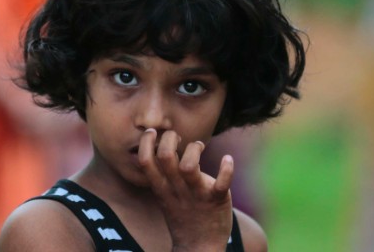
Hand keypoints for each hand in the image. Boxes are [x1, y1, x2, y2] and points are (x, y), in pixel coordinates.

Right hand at [138, 129, 233, 251]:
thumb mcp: (165, 196)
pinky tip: (227, 159)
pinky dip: (226, 168)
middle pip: (166, 157)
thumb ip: (163, 174)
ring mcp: (197, 195)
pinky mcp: (217, 199)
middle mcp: (177, 190)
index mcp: (162, 189)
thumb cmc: (182, 214)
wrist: (199, 247)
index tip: (153, 133)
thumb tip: (164, 146)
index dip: (146, 143)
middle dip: (170, 139)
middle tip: (177, 138)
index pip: (146, 162)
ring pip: (190, 165)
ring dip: (194, 148)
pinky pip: (222, 182)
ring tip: (198, 146)